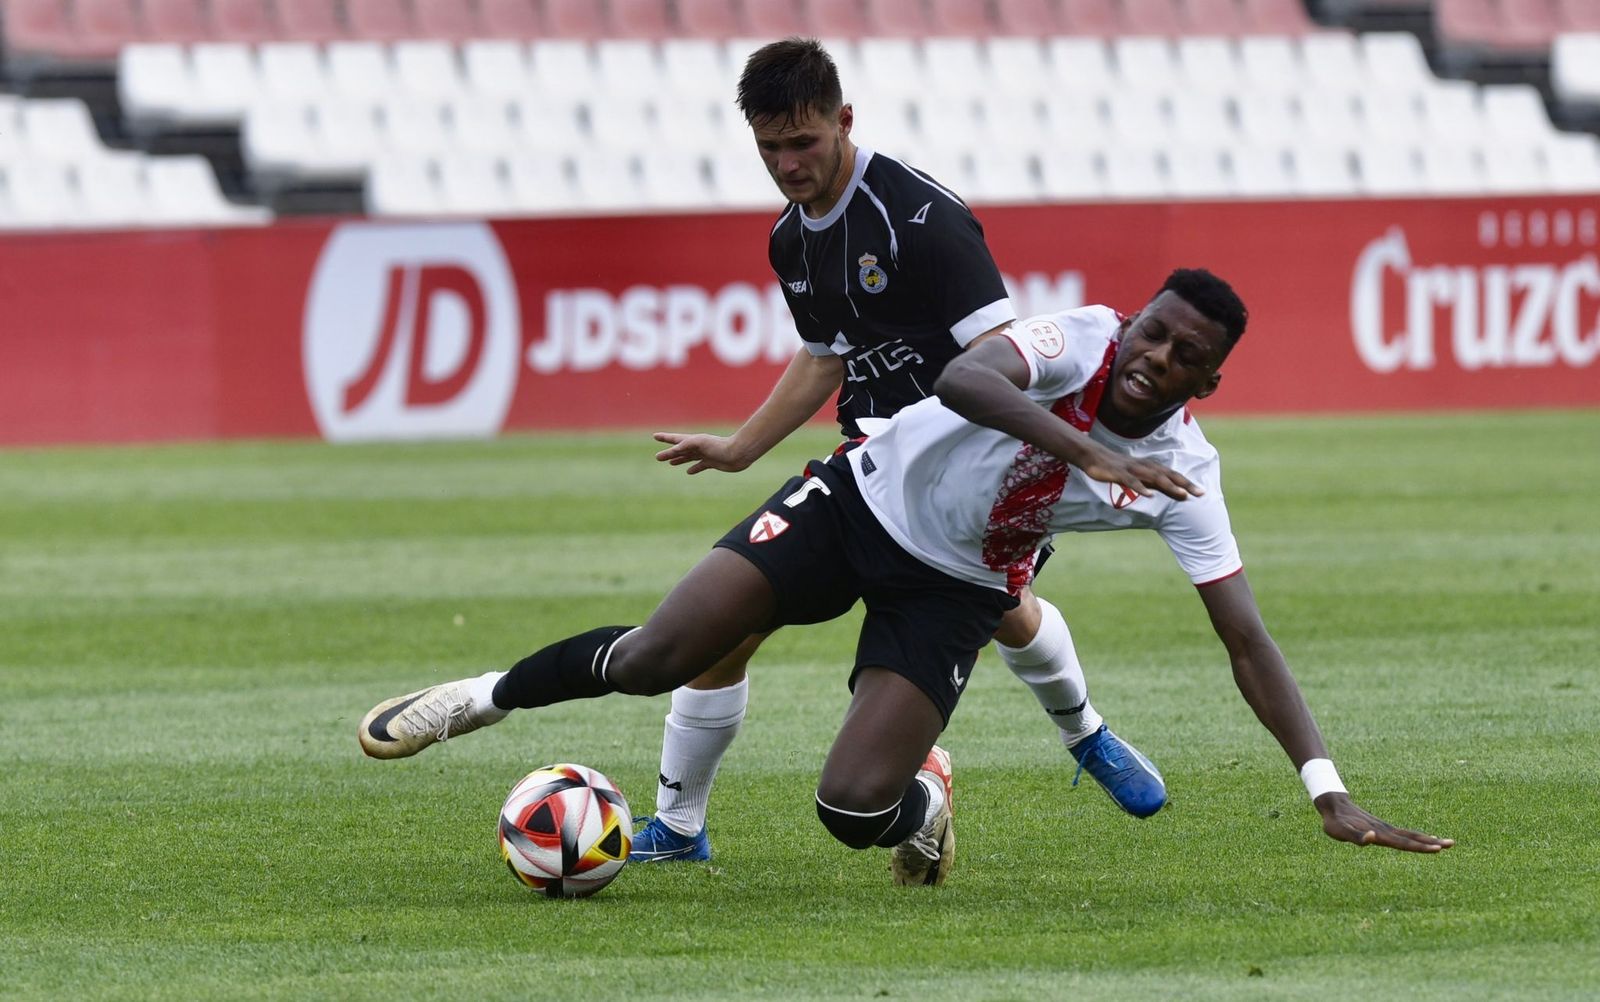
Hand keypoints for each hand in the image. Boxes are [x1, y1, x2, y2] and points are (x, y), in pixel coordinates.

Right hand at [652, 432, 752, 474]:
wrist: (738, 454)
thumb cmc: (720, 446)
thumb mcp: (700, 443)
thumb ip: (686, 445)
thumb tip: (673, 451)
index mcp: (693, 440)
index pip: (676, 439)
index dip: (665, 438)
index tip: (655, 436)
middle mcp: (698, 447)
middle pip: (680, 450)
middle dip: (668, 453)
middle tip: (658, 457)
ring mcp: (705, 455)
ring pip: (688, 457)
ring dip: (679, 460)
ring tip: (670, 463)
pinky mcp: (712, 463)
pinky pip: (700, 466)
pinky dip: (693, 468)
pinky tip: (689, 472)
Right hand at [1074, 446, 1202, 501]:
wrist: (1093, 456)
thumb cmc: (1116, 467)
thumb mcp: (1138, 475)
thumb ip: (1154, 483)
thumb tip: (1170, 491)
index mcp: (1150, 467)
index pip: (1172, 475)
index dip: (1187, 483)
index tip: (1201, 493)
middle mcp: (1144, 467)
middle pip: (1168, 475)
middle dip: (1185, 484)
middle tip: (1200, 494)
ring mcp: (1132, 470)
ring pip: (1154, 478)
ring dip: (1169, 486)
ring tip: (1182, 495)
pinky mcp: (1119, 474)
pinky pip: (1132, 482)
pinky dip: (1141, 488)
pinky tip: (1149, 496)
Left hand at [1315, 792, 1453, 852]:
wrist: (1333, 805)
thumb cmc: (1335, 822)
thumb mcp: (1341, 832)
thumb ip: (1356, 836)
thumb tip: (1371, 838)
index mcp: (1379, 834)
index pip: (1403, 842)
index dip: (1419, 846)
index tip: (1437, 848)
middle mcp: (1385, 830)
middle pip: (1412, 838)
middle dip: (1431, 843)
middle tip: (1451, 844)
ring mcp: (1385, 828)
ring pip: (1410, 835)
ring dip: (1427, 839)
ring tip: (1446, 843)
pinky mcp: (1382, 828)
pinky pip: (1403, 833)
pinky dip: (1416, 837)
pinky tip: (1424, 839)